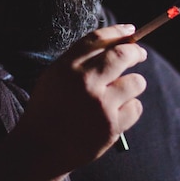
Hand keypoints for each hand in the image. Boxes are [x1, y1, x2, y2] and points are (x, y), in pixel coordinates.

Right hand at [12, 24, 146, 180]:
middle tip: (140, 54)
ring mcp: (100, 105)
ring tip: (119, 93)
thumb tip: (117, 41)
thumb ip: (81, 59)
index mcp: (67, 67)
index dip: (118, 32)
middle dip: (136, 52)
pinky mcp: (112, 126)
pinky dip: (129, 109)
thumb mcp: (55, 76)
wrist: (39, 150)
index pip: (99, 39)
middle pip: (123, 55)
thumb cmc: (48, 109)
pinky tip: (114, 114)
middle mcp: (85, 82)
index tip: (131, 30)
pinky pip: (136, 107)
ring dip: (133, 85)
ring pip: (136, 82)